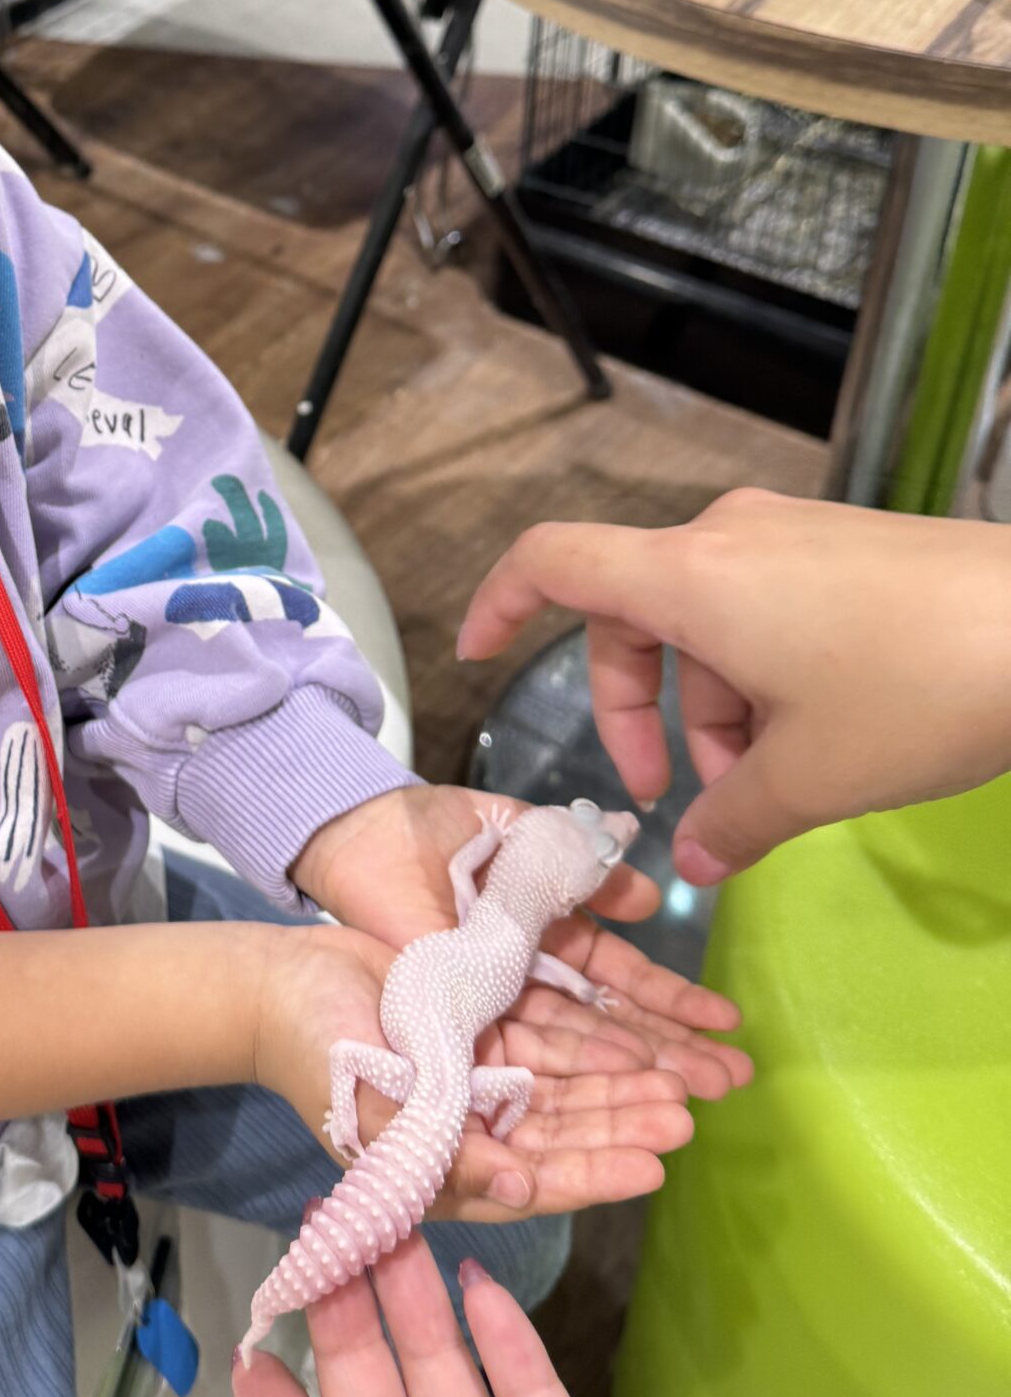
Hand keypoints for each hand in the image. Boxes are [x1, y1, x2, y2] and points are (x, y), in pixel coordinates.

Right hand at [253, 923, 696, 1226]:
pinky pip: (550, 1040)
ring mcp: (481, 1077)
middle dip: (624, 1126)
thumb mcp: (375, 1114)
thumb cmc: (314, 1058)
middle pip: (565, 1131)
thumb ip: (445, 1154)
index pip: (536, 1178)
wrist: (279, 986)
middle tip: (686, 1116)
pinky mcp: (482, 1030)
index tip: (654, 1168)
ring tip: (683, 1078)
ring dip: (622, 1086)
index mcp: (449, 1166)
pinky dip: (593, 1043)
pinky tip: (638, 1039)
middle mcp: (475, 1129)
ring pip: (568, 1087)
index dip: (595, 1173)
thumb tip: (521, 1189)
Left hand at [292, 786, 750, 1104]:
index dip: (670, 1003)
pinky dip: (572, 1077)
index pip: (618, 979)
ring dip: (635, 1079)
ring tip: (693, 1105)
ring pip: (575, 1053)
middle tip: (734, 1079)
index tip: (726, 1023)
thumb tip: (646, 897)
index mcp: (540, 937)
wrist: (348, 834)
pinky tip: (624, 1092)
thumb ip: (576, 863)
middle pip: (608, 1028)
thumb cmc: (422, 829)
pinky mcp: (453, 1029)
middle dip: (672, 1055)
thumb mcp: (515, 833)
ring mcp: (489, 1010)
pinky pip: (519, 1062)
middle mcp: (522, 984)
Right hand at [457, 490, 1010, 882]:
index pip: (552, 564)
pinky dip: (762, 677)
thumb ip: (729, 820)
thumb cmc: (920, 688)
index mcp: (690, 578)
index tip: (476, 655)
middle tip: (670, 796)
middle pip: (633, 616)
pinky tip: (820, 740)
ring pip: (706, 624)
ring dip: (715, 709)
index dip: (498, 606)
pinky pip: (762, 608)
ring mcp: (790, 537)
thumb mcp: (812, 778)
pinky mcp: (843, 547)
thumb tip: (696, 859)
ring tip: (775, 787)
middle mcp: (726, 539)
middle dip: (641, 714)